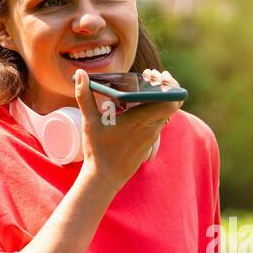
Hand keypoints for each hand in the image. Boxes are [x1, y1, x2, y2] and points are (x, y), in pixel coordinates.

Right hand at [72, 67, 181, 189]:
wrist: (105, 178)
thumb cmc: (98, 151)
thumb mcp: (90, 122)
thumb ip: (84, 96)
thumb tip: (80, 74)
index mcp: (141, 120)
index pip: (171, 101)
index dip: (171, 86)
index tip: (160, 76)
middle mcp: (152, 128)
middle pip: (172, 103)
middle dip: (166, 87)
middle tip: (150, 76)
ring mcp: (152, 135)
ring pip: (166, 112)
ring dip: (159, 98)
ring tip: (144, 85)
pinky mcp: (150, 141)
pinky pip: (159, 120)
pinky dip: (154, 109)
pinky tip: (138, 103)